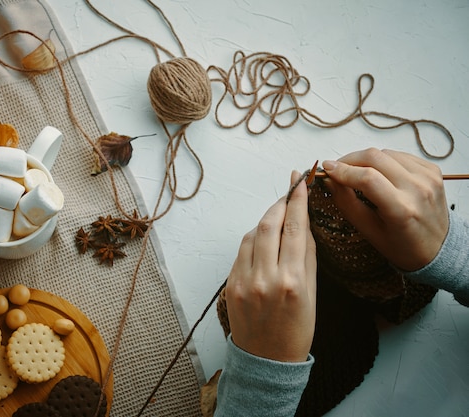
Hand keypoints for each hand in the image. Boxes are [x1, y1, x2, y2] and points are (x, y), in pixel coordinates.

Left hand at [225, 171, 316, 362]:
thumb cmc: (297, 330)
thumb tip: (302, 224)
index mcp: (292, 281)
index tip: (300, 181)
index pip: (295, 229)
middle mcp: (265, 278)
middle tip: (289, 189)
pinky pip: (241, 252)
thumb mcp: (312, 294)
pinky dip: (252, 240)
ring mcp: (244, 281)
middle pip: (268, 225)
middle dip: (279, 203)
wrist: (267, 361)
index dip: (297, 200)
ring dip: (265, 220)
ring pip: (251, 235)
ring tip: (279, 215)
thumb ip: (306, 256)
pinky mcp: (230, 285)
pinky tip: (263, 239)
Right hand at [322, 148, 448, 270]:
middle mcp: (418, 189)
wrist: (439, 249)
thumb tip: (329, 179)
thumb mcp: (368, 231)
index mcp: (402, 209)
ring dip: (365, 159)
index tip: (326, 168)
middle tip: (337, 168)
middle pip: (375, 157)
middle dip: (350, 159)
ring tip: (356, 172)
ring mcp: (428, 177)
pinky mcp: (433, 170)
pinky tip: (378, 172)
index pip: (367, 178)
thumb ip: (347, 203)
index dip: (342, 170)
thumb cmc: (402, 246)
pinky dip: (383, 160)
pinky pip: (399, 155)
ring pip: (386, 152)